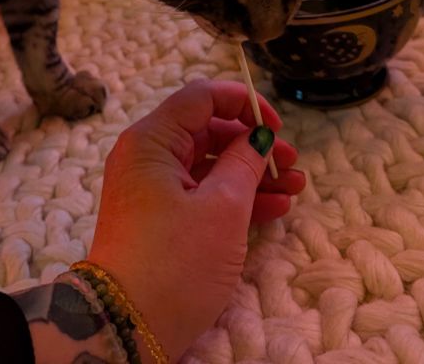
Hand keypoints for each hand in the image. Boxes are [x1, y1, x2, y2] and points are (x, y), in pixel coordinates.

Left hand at [87, 78, 304, 361]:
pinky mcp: (160, 218)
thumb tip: (259, 136)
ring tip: (295, 187)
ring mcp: (152, 188)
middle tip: (292, 163)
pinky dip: (235, 197)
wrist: (127, 325)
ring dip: (252, 173)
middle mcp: (147, 156)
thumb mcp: (221, 208)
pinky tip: (275, 208)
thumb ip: (245, 163)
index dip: (243, 103)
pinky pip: (201, 193)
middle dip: (253, 144)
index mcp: (151, 140)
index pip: (200, 97)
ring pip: (209, 165)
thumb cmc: (175, 260)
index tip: (276, 126)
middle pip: (207, 131)